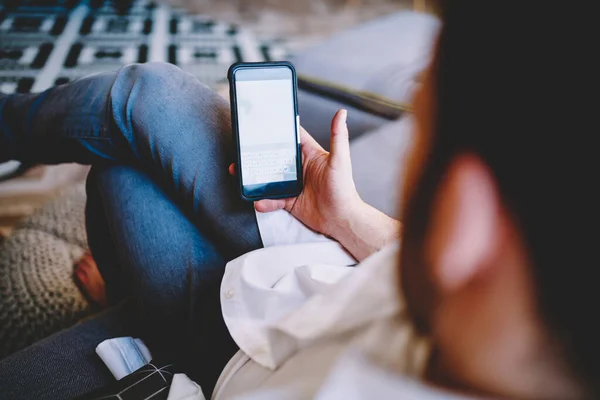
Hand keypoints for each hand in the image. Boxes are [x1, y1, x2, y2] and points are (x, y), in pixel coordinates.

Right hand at [229, 109, 361, 238]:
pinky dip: (264, 201)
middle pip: (274, 157)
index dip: (278, 129)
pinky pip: (272, 199)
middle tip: (241, 149)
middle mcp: (299, 168)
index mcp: (309, 154)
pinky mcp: (289, 201)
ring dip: (254, 176)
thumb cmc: (344, 189)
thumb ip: (338, 136)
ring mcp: (292, 185)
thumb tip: (341, 112)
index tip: (260, 122)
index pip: (291, 137)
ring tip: (239, 173)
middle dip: (258, 154)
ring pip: (268, 177)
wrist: (341, 220)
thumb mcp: (339, 160)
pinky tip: (258, 202)